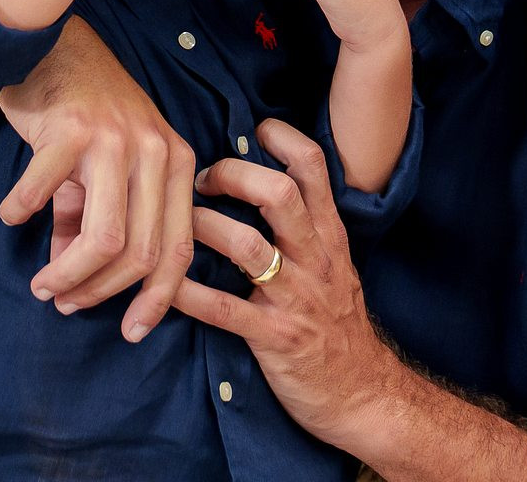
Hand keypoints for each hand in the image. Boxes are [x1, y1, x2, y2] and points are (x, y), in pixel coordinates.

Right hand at [0, 18, 196, 342]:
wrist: (53, 43)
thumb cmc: (82, 110)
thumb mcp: (104, 167)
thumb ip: (90, 221)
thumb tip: (69, 282)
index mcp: (176, 162)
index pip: (178, 248)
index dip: (157, 299)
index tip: (131, 331)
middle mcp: (155, 152)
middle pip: (140, 252)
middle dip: (100, 292)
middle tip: (63, 301)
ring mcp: (116, 140)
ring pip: (105, 238)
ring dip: (68, 272)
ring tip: (41, 283)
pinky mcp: (72, 130)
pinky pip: (45, 193)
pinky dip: (22, 213)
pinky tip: (10, 216)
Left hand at [172, 118, 402, 445]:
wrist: (366, 396)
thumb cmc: (339, 328)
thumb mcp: (336, 268)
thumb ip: (307, 230)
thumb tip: (262, 185)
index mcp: (330, 238)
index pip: (315, 168)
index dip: (283, 138)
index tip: (253, 129)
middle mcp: (315, 260)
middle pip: (279, 194)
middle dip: (233, 176)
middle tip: (201, 179)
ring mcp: (295, 299)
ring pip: (247, 246)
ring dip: (202, 227)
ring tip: (175, 222)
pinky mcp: (275, 338)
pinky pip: (224, 310)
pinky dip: (186, 294)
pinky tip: (160, 285)